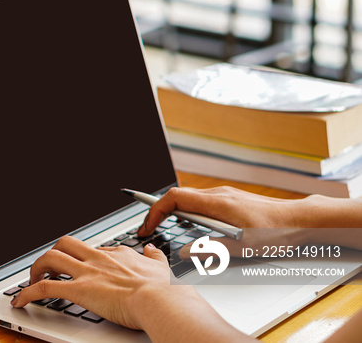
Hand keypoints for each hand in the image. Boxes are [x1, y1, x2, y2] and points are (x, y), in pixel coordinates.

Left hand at [10, 236, 188, 329]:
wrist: (159, 300)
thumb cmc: (162, 290)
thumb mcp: (160, 267)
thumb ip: (153, 258)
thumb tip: (151, 250)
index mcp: (116, 254)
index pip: (92, 250)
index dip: (82, 258)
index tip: (79, 267)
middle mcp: (98, 258)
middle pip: (66, 244)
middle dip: (54, 254)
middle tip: (49, 270)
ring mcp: (87, 272)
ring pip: (51, 258)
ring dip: (37, 268)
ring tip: (32, 281)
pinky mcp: (78, 290)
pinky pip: (44, 288)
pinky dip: (27, 293)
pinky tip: (20, 301)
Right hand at [138, 186, 296, 237]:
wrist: (300, 219)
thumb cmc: (276, 231)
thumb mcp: (242, 247)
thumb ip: (210, 250)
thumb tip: (186, 253)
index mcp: (216, 203)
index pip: (174, 198)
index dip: (155, 210)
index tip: (147, 225)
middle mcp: (218, 194)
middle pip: (177, 196)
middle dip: (159, 212)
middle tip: (150, 228)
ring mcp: (224, 195)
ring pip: (189, 199)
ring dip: (173, 212)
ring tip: (165, 227)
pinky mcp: (231, 200)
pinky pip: (201, 202)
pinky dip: (188, 212)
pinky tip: (192, 226)